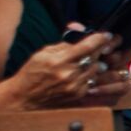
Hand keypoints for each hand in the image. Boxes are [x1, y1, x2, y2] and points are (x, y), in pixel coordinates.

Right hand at [4, 33, 130, 108]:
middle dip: (99, 50)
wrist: (24, 97)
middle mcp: (69, 74)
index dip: (99, 39)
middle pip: (95, 58)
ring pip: (96, 69)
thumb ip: (64, 44)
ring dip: (96, 62)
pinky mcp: (78, 94)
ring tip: (88, 59)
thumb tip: (80, 33)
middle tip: (101, 45)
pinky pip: (92, 80)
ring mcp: (75, 86)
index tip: (106, 35)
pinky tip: (82, 71)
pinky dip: (90, 74)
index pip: (87, 47)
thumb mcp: (43, 53)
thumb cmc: (32, 73)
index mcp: (59, 61)